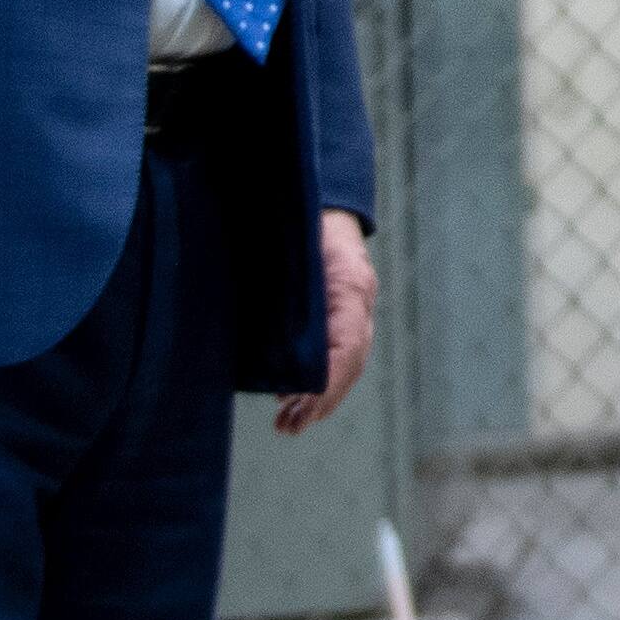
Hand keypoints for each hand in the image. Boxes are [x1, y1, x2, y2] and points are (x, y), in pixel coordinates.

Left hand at [276, 209, 377, 433]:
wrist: (318, 194)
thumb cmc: (305, 213)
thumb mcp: (295, 240)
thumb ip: (286, 276)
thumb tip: (263, 321)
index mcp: (350, 284)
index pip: (349, 344)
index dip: (328, 382)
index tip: (303, 405)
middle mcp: (357, 299)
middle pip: (350, 361)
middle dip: (322, 399)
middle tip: (290, 426)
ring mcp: (352, 305)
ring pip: (345, 361)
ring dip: (320, 396)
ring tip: (289, 423)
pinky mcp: (338, 309)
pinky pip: (335, 350)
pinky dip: (318, 379)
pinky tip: (291, 397)